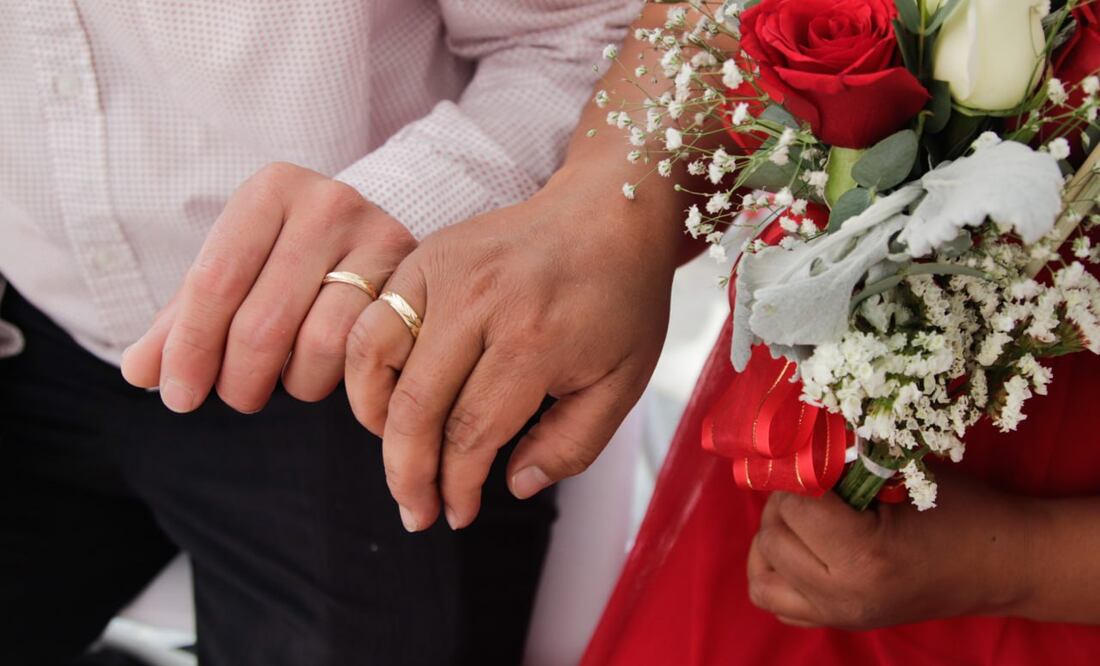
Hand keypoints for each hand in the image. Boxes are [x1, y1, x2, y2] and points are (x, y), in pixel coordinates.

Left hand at [121, 162, 416, 412]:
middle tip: (236, 397)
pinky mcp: (415, 279)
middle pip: (264, 321)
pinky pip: (368, 350)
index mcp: (270, 189)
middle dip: (239, 378)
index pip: (214, 280)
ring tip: (286, 381)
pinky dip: (339, 378)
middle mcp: (328, 203)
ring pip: (322, 343)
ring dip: (294, 382)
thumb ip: (184, 319)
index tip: (178, 397)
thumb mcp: (236, 270)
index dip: (189, 348)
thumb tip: (138, 373)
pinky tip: (328, 376)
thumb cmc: (289, 256)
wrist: (376, 230)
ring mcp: (379, 236)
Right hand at [342, 172, 680, 531]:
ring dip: (372, 420)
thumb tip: (514, 485)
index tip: (457, 514)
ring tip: (396, 456)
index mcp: (534, 340)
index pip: (471, 432)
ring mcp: (445, 270)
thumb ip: (572, 445)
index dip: (456, 485)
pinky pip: (372, 318)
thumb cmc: (620, 301)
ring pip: (373, 357)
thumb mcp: (623, 383)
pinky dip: (365, 367)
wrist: (610, 211)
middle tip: (415, 512)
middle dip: (407, 473)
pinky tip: (389, 399)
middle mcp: (480, 302)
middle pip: (414, 406)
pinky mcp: (424, 253)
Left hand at [746, 475, 1038, 629]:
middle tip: (813, 486)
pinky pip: (776, 603)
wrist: (1003, 565)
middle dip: (786, 504)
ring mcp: (840, 616)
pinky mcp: (840, 623)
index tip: (819, 464)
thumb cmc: (962, 511)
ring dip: (773, 539)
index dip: (801, 478)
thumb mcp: (901, 476)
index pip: (794, 507)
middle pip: (772, 539)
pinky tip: (798, 548)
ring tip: (801, 517)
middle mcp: (844, 595)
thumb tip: (792, 448)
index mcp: (863, 556)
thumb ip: (844, 468)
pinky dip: (775, 573)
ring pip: (762, 576)